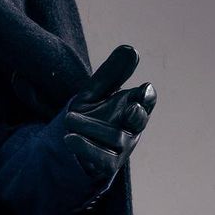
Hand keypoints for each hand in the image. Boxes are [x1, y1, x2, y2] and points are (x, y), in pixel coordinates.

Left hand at [62, 44, 155, 187]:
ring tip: (69, 118)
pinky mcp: (107, 166)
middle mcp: (130, 128)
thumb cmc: (89, 116)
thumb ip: (111, 75)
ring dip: (91, 126)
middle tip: (131, 107)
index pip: (145, 101)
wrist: (67, 147)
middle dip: (137, 115)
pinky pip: (102, 159)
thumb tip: (130, 48)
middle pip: (139, 122)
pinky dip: (86, 148)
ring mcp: (121, 149)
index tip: (144, 89)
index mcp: (132, 107)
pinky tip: (69, 139)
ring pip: (115, 137)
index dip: (146, 96)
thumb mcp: (94, 93)